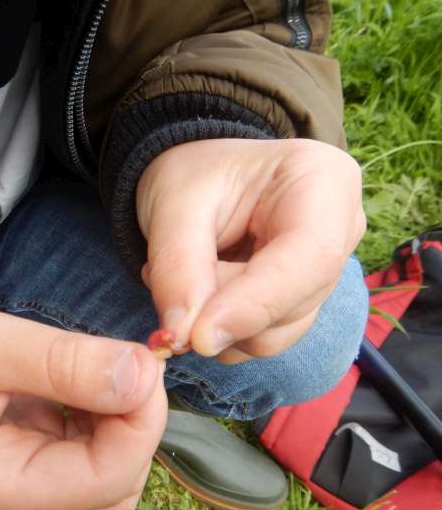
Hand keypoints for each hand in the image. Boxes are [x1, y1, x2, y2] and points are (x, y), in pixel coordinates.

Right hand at [0, 296, 167, 509]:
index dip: (140, 425)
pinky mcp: (34, 454)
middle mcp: (11, 495)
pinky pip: (92, 446)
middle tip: (125, 360)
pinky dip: (105, 410)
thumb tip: (144, 374)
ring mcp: (24, 478)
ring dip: (122, 418)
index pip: (102, 481)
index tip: (146, 363)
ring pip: (112, 471)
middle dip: (134, 425)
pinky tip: (85, 373)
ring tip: (99, 363)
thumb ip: (62, 361)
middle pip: (114, 486)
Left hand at [136, 138, 364, 362]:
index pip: (310, 261)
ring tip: (182, 273)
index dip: (254, 306)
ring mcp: (324, 271)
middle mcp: (340, 230)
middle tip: (168, 279)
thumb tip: (182, 336)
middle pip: (293, 305)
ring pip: (275, 332)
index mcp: (325, 182)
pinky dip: (218, 327)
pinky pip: (259, 337)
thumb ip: (177, 269)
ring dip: (215, 321)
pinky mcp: (300, 301)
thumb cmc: (191, 174)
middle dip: (221, 311)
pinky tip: (198, 289)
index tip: (199, 337)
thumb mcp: (173, 206)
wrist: (194, 172)